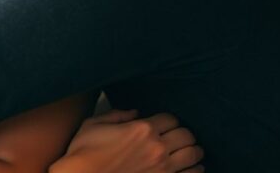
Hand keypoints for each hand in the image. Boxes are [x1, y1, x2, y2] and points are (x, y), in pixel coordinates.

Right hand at [50, 109, 203, 172]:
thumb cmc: (83, 152)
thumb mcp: (94, 124)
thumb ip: (117, 115)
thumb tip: (134, 112)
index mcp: (142, 129)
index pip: (170, 118)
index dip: (169, 120)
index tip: (165, 124)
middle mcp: (157, 147)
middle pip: (186, 135)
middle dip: (184, 134)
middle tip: (180, 136)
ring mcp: (162, 168)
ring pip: (193, 154)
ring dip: (194, 151)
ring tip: (192, 151)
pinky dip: (196, 170)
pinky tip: (196, 168)